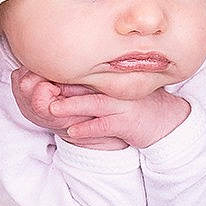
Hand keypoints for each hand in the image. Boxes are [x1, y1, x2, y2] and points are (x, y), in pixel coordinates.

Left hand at [49, 87, 189, 148]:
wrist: (166, 120)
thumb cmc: (137, 104)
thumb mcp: (116, 89)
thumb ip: (94, 83)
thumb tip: (64, 82)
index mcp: (111, 79)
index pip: (84, 74)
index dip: (61, 75)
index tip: (39, 76)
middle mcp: (115, 89)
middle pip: (85, 86)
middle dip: (61, 87)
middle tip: (40, 88)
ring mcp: (122, 105)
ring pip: (93, 104)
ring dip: (72, 106)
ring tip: (52, 108)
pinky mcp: (127, 123)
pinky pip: (105, 126)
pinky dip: (89, 129)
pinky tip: (73, 132)